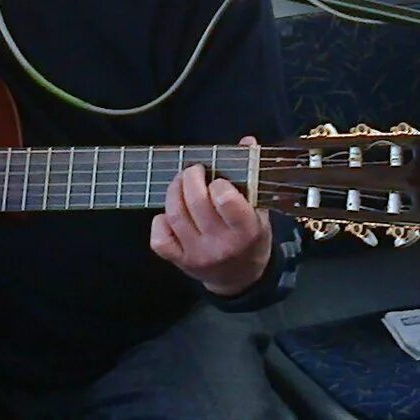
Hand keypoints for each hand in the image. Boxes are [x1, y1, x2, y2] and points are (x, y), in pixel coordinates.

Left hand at [150, 136, 272, 296]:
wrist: (241, 279)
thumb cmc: (251, 238)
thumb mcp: (259, 210)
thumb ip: (251, 175)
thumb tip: (246, 140)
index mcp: (245, 230)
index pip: (226, 201)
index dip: (218, 183)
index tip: (219, 179)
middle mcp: (220, 244)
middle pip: (196, 203)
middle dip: (191, 177)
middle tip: (194, 170)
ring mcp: (197, 254)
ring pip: (176, 215)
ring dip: (174, 191)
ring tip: (181, 182)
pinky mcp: (179, 261)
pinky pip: (160, 239)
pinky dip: (160, 221)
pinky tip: (169, 213)